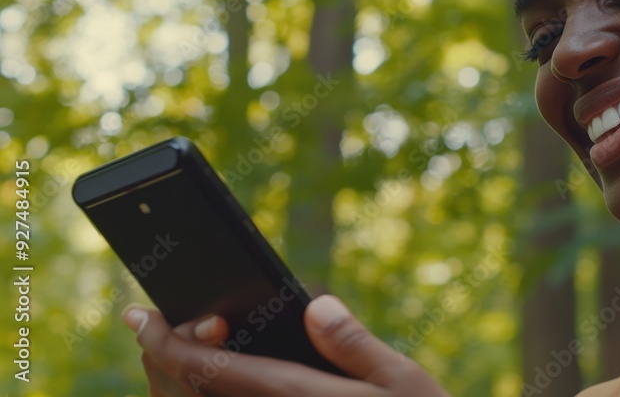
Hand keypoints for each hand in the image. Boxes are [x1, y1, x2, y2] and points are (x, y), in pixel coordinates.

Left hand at [122, 295, 449, 396]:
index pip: (206, 370)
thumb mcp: (405, 387)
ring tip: (181, 354)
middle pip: (187, 396)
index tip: (140, 315)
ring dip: (178, 385)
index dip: (163, 341)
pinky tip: (217, 383)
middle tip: (156, 328)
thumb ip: (356, 345)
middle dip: (161, 360)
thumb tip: (315, 305)